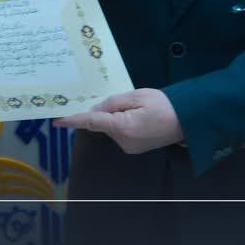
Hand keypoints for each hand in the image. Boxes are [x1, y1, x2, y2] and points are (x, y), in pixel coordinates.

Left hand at [53, 88, 183, 153]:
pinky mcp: (133, 149)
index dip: (73, 120)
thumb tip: (95, 108)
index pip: (91, 122)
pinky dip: (121, 123)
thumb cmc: (164, 105)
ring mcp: (128, 147)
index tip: (57, 121)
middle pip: (102, 123)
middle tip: (125, 100)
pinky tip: (138, 116)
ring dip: (116, 117)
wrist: (187, 121)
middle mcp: (122, 141)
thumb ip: (113, 102)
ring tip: (137, 108)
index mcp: (123, 127)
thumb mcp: (137, 95)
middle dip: (106, 111)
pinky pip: (119, 133)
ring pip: (111, 128)